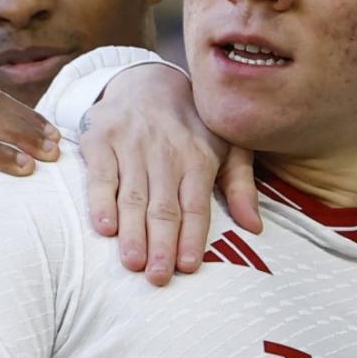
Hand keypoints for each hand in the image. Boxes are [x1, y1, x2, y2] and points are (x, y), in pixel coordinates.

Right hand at [80, 64, 260, 286]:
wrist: (147, 80)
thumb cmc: (192, 125)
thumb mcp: (227, 147)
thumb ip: (241, 186)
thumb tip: (256, 227)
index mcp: (198, 158)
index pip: (196, 204)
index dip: (192, 236)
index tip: (188, 266)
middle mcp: (166, 152)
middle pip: (164, 206)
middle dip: (161, 243)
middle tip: (157, 277)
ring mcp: (132, 145)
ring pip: (133, 195)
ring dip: (132, 231)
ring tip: (132, 262)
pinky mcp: (101, 139)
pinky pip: (100, 175)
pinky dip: (101, 201)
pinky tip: (103, 227)